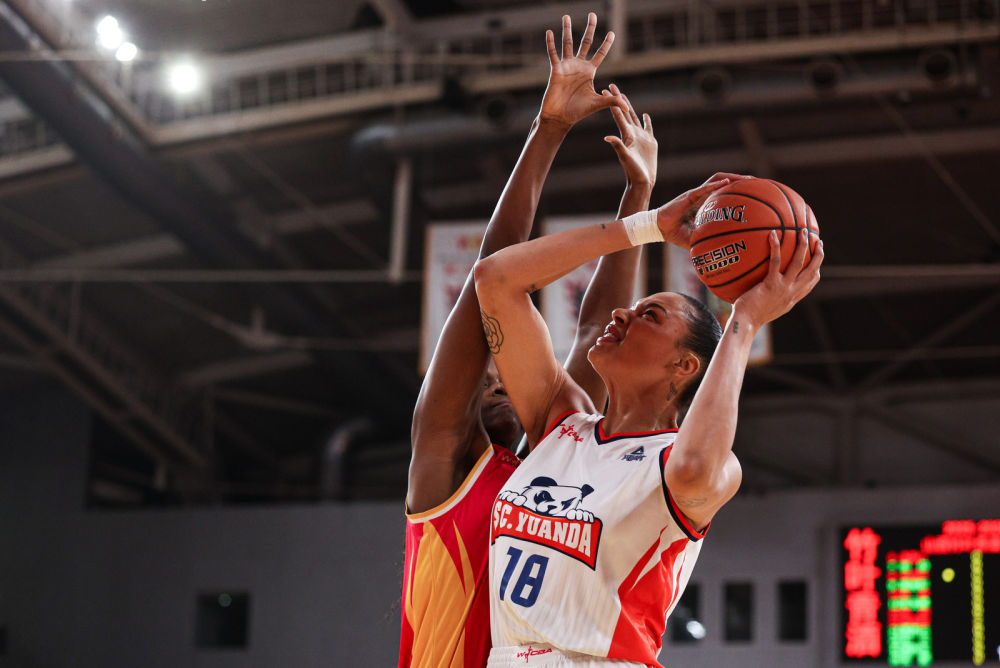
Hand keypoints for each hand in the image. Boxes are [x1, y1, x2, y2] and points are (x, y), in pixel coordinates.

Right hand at [538, 13, 622, 128]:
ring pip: (568, 43)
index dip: (606, 44)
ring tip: (567, 16)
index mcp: (589, 72)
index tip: (612, 33)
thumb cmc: (578, 112)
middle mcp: (579, 66)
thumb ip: (611, 101)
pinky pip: (553, 54)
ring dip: (567, 30)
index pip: (600, 54)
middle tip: (593, 14)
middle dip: (590, 28)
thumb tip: (626, 106)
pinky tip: (549, 32)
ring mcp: (566, 66)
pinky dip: (550, 43)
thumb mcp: (597, 104)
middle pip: (585, 42)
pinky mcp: (555, 70)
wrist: (560, 117)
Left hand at [603, 84, 656, 187]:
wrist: (643, 181)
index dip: (612, 102)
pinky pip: (648, 128)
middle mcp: (632, 133)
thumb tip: (606, 138)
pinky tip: (645, 115)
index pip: (618, 114)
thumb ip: (618, 146)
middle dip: (618, 99)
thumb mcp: (625, 157)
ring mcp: (641, 137)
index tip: (605, 90)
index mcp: (626, 135)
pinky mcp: (650, 142)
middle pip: (624, 112)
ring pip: (634, 117)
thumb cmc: (633, 171)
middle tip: (612, 85)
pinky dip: (646, 121)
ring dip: (629, 106)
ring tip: (624, 96)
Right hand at [654, 172, 752, 248]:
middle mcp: (702, 195)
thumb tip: (718, 254)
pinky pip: (704, 188)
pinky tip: (727, 182)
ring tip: (746, 179)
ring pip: (717, 179)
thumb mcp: (695, 238)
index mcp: (705, 203)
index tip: (753, 191)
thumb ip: (707, 241)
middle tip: (756, 182)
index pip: (724, 192)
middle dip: (740, 179)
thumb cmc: (675, 233)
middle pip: (724, 181)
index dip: (738, 189)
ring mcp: (696, 194)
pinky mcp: (688, 196)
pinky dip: (716, 184)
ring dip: (732, 177)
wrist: (659, 229)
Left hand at [733, 229, 823, 327]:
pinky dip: (775, 247)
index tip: (817, 257)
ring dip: (803, 246)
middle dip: (818, 255)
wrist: (746, 323)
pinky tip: (772, 234)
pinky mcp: (771, 284)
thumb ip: (772, 296)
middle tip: (818, 241)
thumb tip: (766, 286)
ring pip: (799, 263)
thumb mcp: (768, 307)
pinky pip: (776, 262)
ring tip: (803, 231)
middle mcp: (792, 293)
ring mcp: (783, 288)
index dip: (816, 268)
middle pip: (812, 271)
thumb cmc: (751, 316)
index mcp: (792, 298)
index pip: (811, 282)